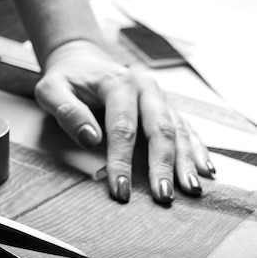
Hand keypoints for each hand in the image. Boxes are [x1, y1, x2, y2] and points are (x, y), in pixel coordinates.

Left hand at [34, 39, 213, 203]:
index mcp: (118, 83)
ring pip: (178, 131)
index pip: (122, 128)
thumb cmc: (65, 80)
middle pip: (159, 130)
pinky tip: (205, 169)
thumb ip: (67, 112)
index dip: (122, 161)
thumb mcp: (51, 90)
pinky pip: (185, 128)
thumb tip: (90, 138)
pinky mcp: (166, 107)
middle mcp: (146, 88)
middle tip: (163, 196)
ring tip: (190, 189)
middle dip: (162, 166)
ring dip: (185, 162)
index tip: (121, 190)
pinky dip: (196, 149)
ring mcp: (160, 97)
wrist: (82, 61)